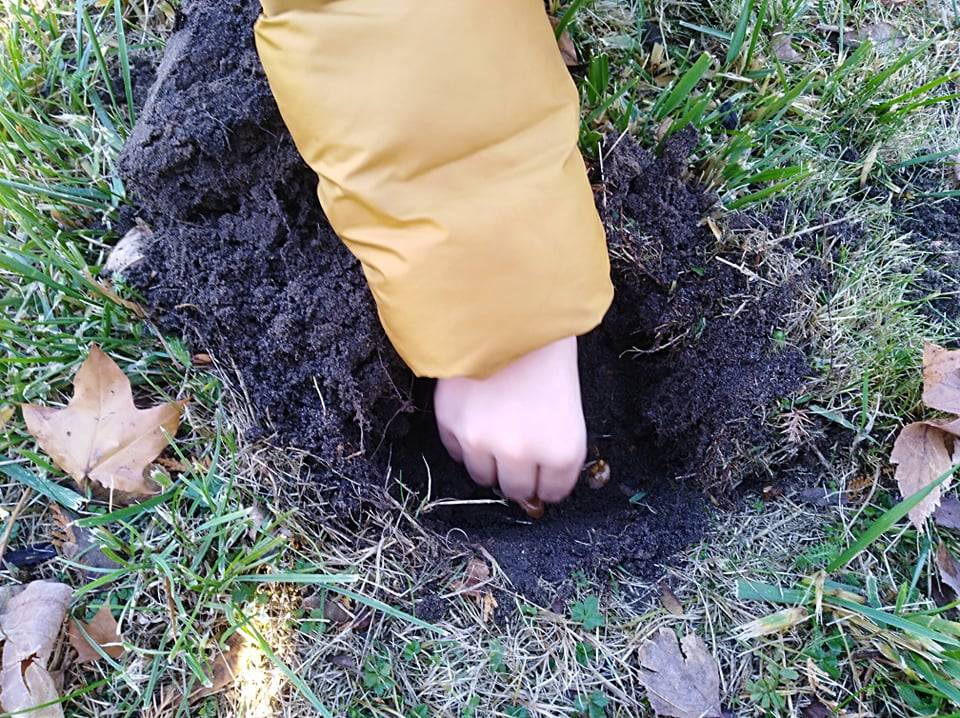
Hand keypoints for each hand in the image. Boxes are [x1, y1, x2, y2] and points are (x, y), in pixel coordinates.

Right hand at [434, 336, 586, 506]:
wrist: (509, 314)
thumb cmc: (545, 355)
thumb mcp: (569, 407)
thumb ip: (555, 449)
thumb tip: (537, 484)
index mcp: (561, 450)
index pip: (553, 491)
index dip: (548, 482)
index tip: (543, 473)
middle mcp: (521, 453)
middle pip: (516, 490)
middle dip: (519, 476)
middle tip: (517, 454)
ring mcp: (482, 442)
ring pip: (483, 477)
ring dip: (490, 462)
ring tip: (495, 431)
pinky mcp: (451, 425)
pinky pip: (457, 453)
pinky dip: (465, 442)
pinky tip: (476, 417)